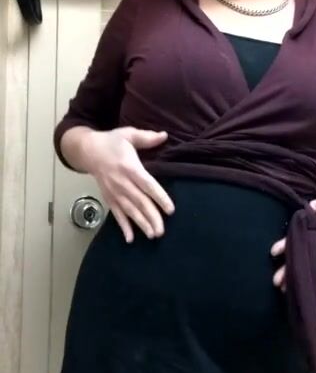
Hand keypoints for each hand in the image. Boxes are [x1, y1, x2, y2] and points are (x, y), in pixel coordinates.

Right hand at [85, 127, 174, 242]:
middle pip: (139, 202)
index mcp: (129, 167)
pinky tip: (130, 238)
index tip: (170, 210)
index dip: (159, 197)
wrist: (88, 150)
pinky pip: (116, 214)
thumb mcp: (128, 134)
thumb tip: (165, 135)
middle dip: (151, 217)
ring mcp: (114, 192)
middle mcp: (121, 182)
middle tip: (162, 231)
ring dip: (141, 224)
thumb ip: (147, 137)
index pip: (147, 185)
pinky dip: (123, 227)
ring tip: (152, 235)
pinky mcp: (108, 198)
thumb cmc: (111, 142)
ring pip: (129, 211)